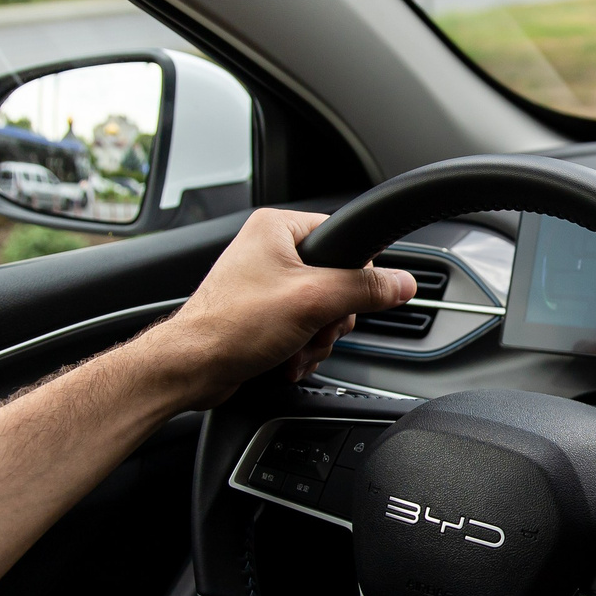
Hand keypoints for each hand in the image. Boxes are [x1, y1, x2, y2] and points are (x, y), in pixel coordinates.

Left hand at [139, 208, 413, 404]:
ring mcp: (266, 285)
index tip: (350, 296)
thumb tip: (402, 283)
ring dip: (317, 338)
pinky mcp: (263, 316)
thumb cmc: (232, 326)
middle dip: (331, 317)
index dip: (354, 273)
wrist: (192, 368)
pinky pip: (304, 329)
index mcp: (277, 228)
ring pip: (323, 310)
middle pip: (337, 281)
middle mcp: (270, 251)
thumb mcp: (313, 300)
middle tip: (314, 326)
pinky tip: (287, 358)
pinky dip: (302, 348)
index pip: (343, 238)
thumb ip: (364, 288)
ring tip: (295, 347)